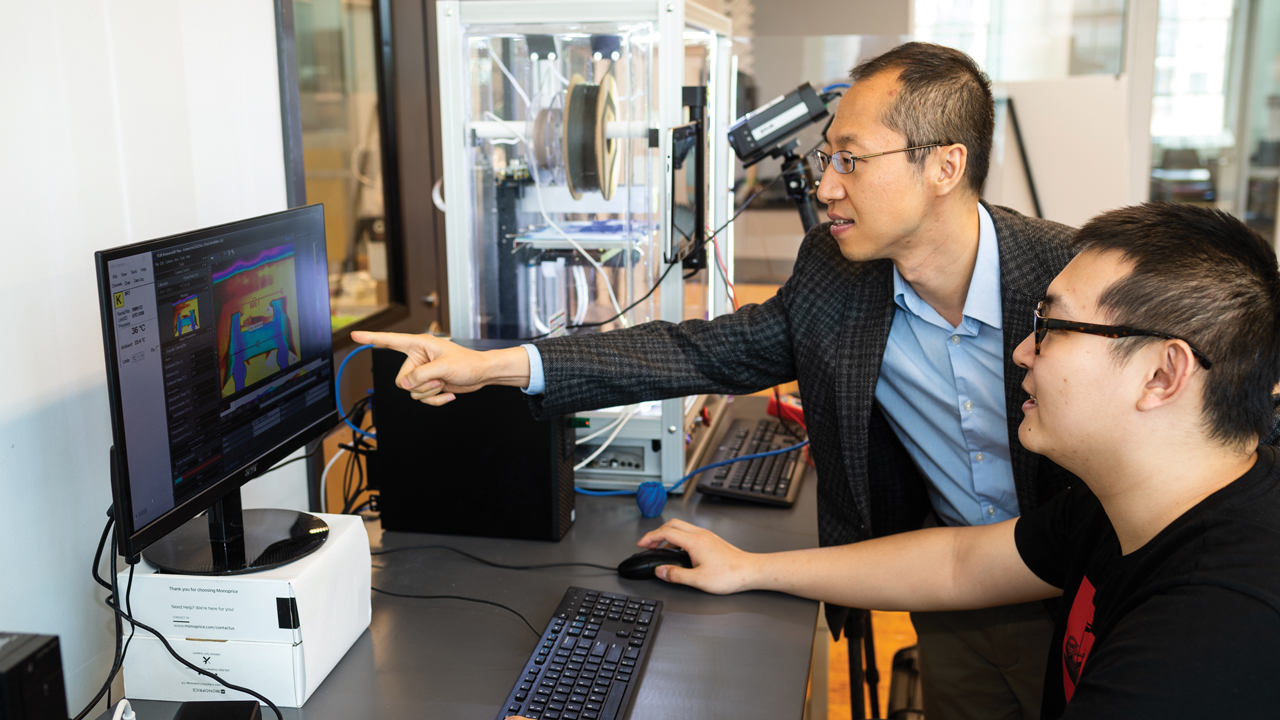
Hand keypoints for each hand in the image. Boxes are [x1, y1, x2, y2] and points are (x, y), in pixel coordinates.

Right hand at [349, 331, 529, 405]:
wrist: (481, 375)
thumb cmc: (468, 363)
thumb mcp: (444, 367)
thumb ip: (421, 375)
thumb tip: (406, 385)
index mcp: (419, 345)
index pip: (390, 341)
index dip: (371, 338)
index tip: (355, 336)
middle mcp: (417, 358)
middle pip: (401, 379)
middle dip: (420, 384)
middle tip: (438, 379)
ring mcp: (422, 373)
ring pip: (411, 391)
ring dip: (429, 393)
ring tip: (444, 383)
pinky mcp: (428, 385)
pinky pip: (421, 399)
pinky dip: (435, 400)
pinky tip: (448, 393)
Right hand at [636, 519, 758, 594]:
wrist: (750, 571)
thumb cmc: (730, 575)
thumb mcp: (698, 580)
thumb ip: (676, 575)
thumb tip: (660, 571)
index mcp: (694, 541)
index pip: (665, 532)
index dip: (650, 537)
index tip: (642, 544)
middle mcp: (700, 535)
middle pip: (672, 524)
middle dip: (657, 533)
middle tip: (648, 544)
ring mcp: (707, 536)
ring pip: (681, 527)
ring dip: (667, 535)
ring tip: (661, 549)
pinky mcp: (711, 540)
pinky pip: (689, 533)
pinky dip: (678, 538)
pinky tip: (679, 551)